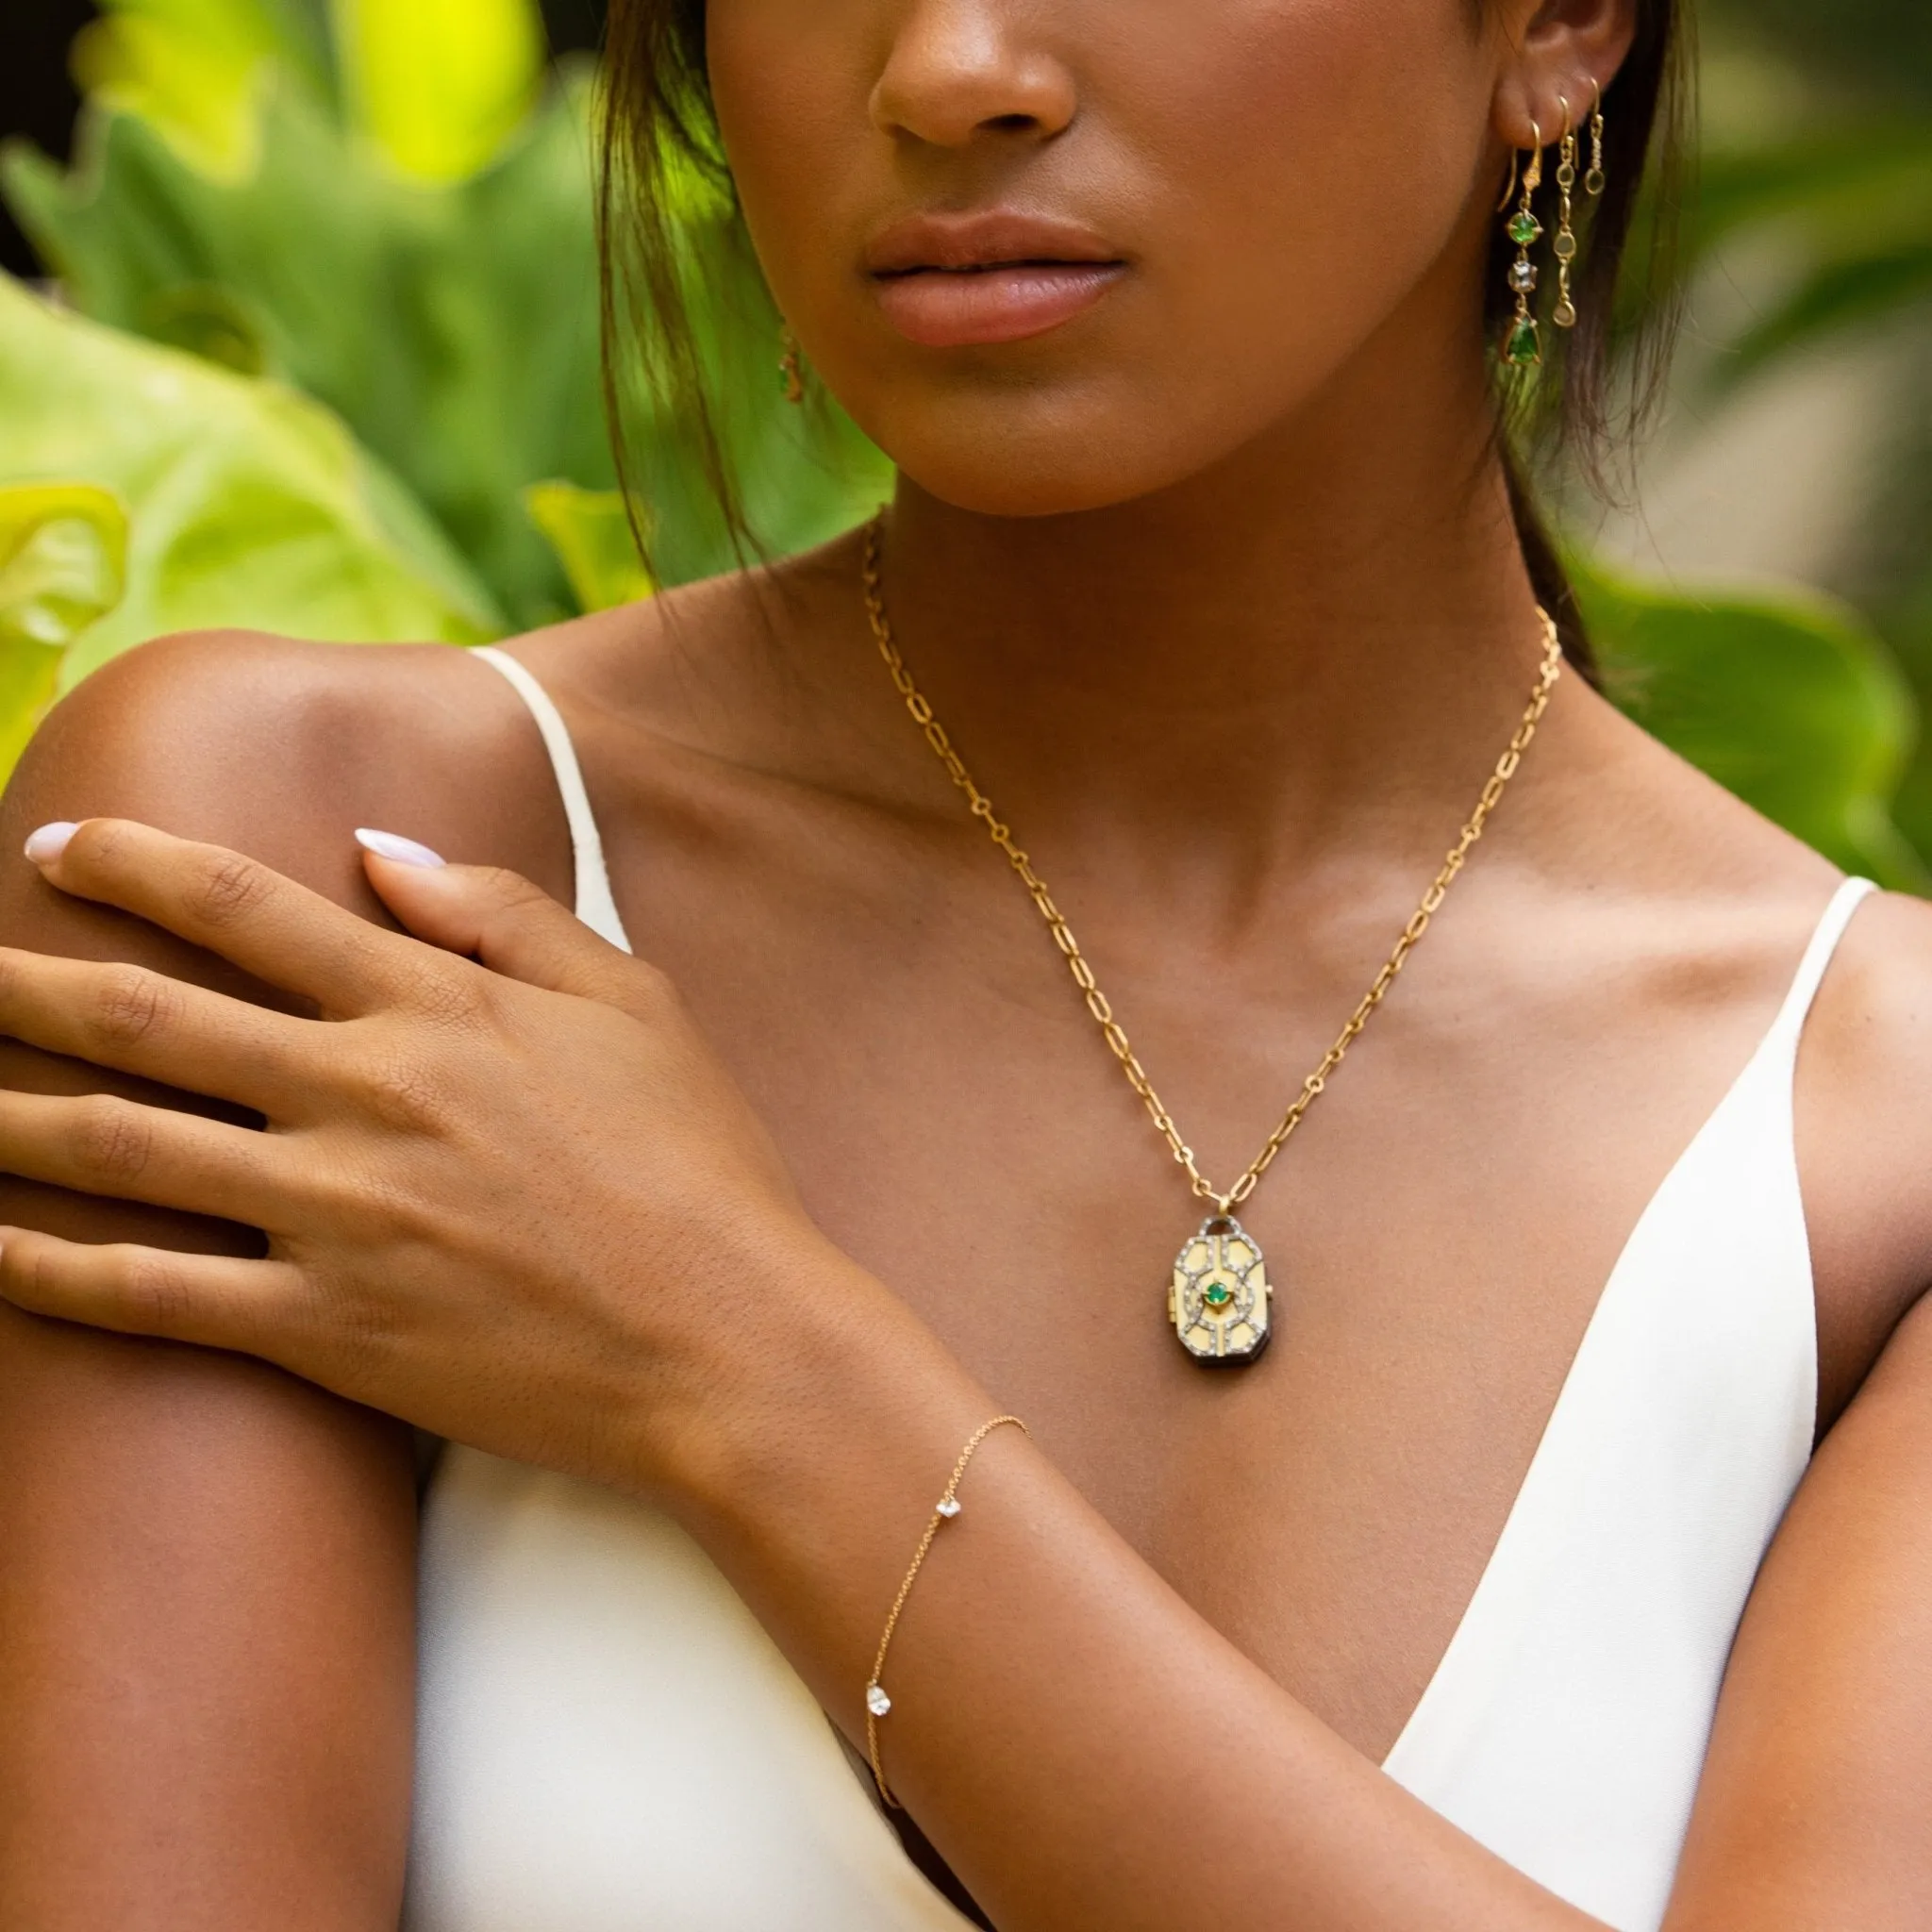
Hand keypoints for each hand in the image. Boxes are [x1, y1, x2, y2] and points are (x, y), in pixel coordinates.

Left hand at [0, 818, 857, 1497]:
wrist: (726, 1338)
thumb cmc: (695, 1165)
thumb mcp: (632, 1002)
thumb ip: (501, 915)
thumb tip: (379, 850)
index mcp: (432, 1008)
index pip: (246, 909)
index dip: (136, 866)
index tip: (58, 845)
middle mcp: (360, 1095)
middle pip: (145, 1020)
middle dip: (24, 982)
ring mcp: (332, 1216)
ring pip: (118, 1150)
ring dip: (5, 1116)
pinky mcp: (323, 1329)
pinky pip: (151, 1297)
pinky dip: (51, 1269)